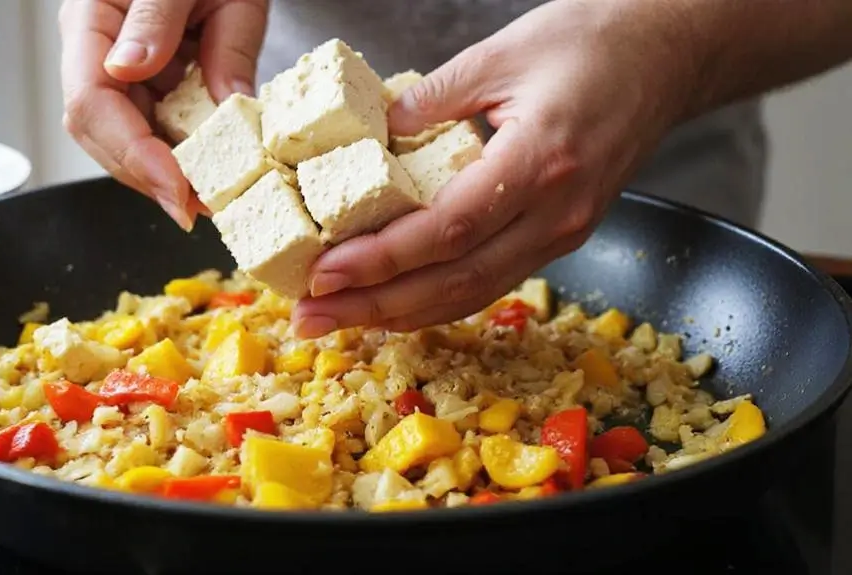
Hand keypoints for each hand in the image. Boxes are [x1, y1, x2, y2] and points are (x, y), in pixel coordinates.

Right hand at [58, 0, 267, 229]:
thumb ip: (164, 20)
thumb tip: (132, 69)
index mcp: (93, 19)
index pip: (91, 102)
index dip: (132, 154)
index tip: (178, 191)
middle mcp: (99, 52)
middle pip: (102, 136)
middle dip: (149, 179)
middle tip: (200, 211)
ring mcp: (123, 71)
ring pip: (127, 142)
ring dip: (165, 176)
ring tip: (210, 200)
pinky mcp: (151, 85)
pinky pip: (157, 131)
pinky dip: (182, 157)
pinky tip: (211, 173)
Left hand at [291, 0, 695, 337]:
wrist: (665, 57)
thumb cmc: (593, 44)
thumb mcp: (502, 53)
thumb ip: (432, 96)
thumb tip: (373, 133)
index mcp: (541, 162)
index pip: (450, 229)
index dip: (383, 259)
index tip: (325, 270)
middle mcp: (556, 213)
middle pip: (455, 281)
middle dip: (375, 306)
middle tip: (311, 316)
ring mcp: (562, 232)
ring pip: (472, 293)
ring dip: (400, 314)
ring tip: (338, 320)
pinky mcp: (558, 237)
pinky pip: (490, 281)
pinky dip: (437, 299)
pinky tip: (393, 304)